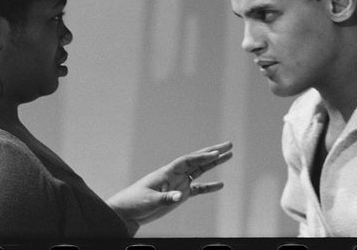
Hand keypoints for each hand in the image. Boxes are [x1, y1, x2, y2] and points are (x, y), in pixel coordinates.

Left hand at [107, 141, 232, 235]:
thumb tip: (179, 196)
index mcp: (167, 172)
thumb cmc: (135, 202)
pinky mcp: (179, 195)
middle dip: (213, 152)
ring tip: (229, 155)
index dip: (202, 156)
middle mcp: (175, 175)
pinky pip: (198, 189)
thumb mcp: (149, 200)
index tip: (216, 153)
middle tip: (229, 144)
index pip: (188, 161)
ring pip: (200, 171)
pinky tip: (220, 185)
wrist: (127, 212)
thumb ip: (165, 198)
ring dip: (214, 164)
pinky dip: (209, 186)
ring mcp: (178, 184)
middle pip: (197, 160)